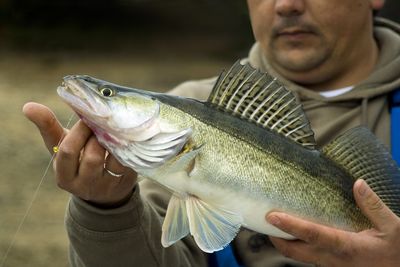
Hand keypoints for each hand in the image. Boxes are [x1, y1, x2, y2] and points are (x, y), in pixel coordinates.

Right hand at [23, 102, 136, 206]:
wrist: (106, 189)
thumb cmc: (80, 159)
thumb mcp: (62, 146)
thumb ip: (48, 127)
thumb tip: (28, 106)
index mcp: (64, 176)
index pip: (68, 152)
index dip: (79, 132)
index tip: (85, 119)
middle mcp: (84, 185)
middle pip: (92, 157)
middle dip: (97, 136)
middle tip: (101, 124)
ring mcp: (106, 185)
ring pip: (111, 159)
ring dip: (112, 140)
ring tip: (112, 130)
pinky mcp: (125, 181)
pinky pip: (128, 161)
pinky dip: (126, 146)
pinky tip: (125, 137)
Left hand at [266, 179, 399, 266]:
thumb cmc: (398, 252)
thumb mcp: (393, 227)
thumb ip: (373, 205)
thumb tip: (358, 184)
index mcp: (348, 247)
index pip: (313, 235)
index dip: (291, 226)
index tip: (273, 217)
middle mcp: (335, 259)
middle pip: (295, 252)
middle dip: (277, 239)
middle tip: (265, 222)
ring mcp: (333, 266)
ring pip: (300, 257)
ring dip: (286, 244)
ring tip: (276, 226)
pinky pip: (310, 258)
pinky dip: (299, 247)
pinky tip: (299, 235)